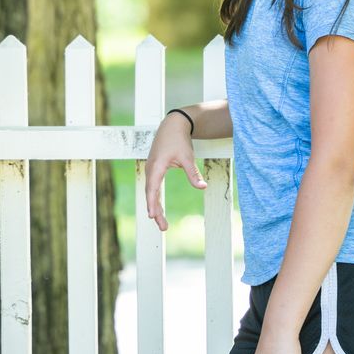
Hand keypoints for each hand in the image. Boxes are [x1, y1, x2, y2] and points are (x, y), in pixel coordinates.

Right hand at [141, 110, 204, 232]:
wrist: (172, 125)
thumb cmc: (179, 140)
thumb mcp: (187, 157)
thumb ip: (193, 173)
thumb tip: (202, 187)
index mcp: (156, 166)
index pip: (153, 189)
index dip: (152, 203)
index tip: (152, 216)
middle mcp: (150, 169)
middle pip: (151, 194)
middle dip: (156, 211)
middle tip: (164, 228)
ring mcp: (151, 170)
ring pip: (151, 192)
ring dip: (155, 207)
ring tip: (162, 223)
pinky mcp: (154, 170)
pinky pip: (153, 188)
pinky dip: (155, 199)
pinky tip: (158, 209)